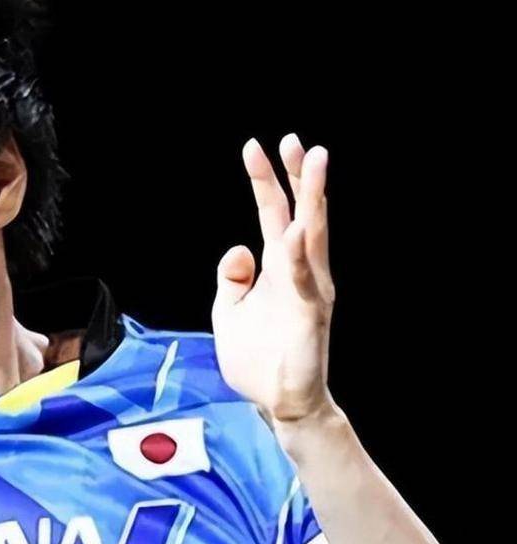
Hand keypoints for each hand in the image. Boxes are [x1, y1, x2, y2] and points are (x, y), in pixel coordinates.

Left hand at [211, 134, 334, 421]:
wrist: (277, 403)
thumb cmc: (258, 357)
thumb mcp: (229, 309)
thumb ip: (232, 277)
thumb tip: (238, 247)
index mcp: (279, 267)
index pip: (273, 213)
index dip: (265, 181)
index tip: (253, 147)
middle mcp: (299, 272)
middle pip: (299, 213)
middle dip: (297, 176)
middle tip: (293, 140)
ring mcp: (308, 291)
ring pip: (312, 235)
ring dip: (312, 198)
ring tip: (314, 162)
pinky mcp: (309, 316)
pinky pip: (304, 282)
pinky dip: (298, 258)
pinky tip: (291, 234)